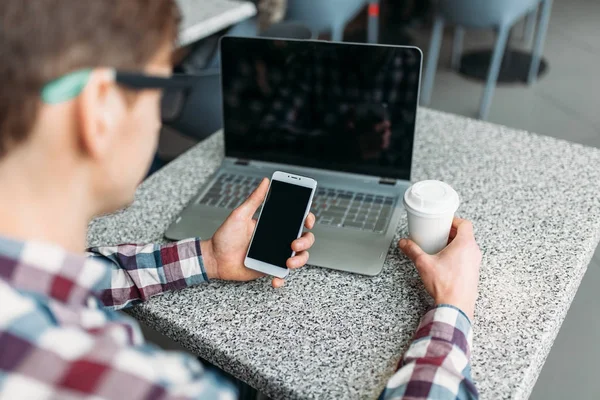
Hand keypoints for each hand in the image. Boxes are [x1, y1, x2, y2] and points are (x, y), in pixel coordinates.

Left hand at [201, 178, 315, 287]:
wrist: (214, 259)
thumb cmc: (225, 237)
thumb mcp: (240, 215)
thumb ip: (254, 199)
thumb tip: (265, 182)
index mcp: (273, 225)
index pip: (297, 220)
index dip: (307, 219)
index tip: (307, 220)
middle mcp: (278, 240)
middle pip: (303, 239)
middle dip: (305, 241)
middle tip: (294, 244)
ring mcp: (275, 255)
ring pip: (298, 258)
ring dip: (299, 261)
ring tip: (288, 263)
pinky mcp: (269, 269)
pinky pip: (281, 275)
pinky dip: (281, 279)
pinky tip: (275, 279)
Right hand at [398, 217, 481, 319]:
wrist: (456, 306)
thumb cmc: (445, 285)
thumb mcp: (424, 263)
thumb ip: (412, 250)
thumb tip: (404, 243)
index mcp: (465, 244)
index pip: (465, 224)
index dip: (454, 220)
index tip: (444, 222)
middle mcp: (473, 252)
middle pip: (465, 235)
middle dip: (451, 233)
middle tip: (438, 234)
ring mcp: (475, 264)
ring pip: (467, 247)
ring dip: (454, 244)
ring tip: (440, 248)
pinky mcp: (473, 273)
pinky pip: (467, 258)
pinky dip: (458, 255)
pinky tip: (445, 262)